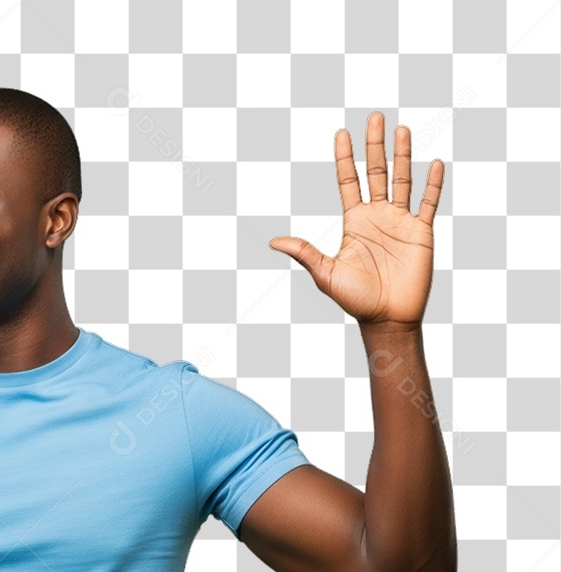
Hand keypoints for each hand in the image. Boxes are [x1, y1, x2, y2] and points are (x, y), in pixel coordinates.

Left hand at [269, 112, 443, 329]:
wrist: (386, 318)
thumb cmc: (354, 299)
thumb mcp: (325, 273)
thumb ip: (304, 252)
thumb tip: (273, 241)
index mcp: (354, 222)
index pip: (348, 181)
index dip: (345, 158)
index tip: (341, 133)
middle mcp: (377, 217)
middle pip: (377, 172)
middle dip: (375, 146)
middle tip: (375, 117)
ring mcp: (400, 222)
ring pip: (402, 180)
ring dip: (403, 155)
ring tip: (401, 129)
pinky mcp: (421, 232)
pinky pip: (428, 203)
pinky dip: (432, 184)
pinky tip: (434, 163)